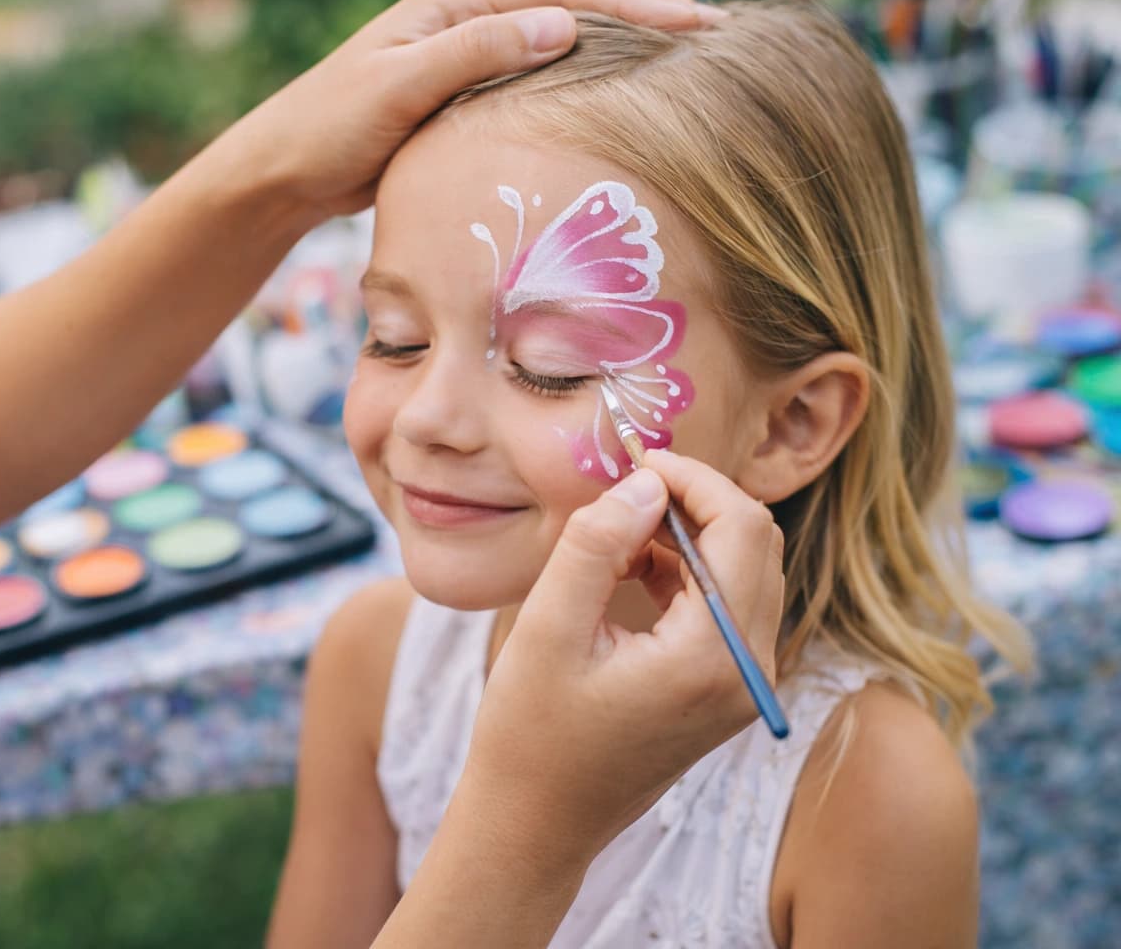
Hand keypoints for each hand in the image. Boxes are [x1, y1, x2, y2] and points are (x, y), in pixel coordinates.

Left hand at [221, 0, 722, 221]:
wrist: (287, 170)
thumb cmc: (331, 126)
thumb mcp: (400, 87)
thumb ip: (475, 53)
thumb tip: (562, 25)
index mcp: (456, 0)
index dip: (631, 7)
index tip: (693, 24)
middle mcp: (469, 17)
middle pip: (575, 9)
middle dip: (645, 21)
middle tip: (716, 36)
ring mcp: (471, 54)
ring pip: (564, 45)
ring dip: (624, 52)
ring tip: (690, 66)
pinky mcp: (470, 94)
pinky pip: (543, 83)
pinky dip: (588, 87)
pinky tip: (624, 107)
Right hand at [457, 450, 783, 870]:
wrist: (536, 824)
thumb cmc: (530, 735)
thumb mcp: (548, 629)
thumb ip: (597, 545)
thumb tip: (645, 481)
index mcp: (712, 658)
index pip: (741, 530)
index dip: (693, 479)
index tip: (635, 459)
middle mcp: (747, 672)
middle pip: (755, 545)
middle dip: (693, 501)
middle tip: (624, 488)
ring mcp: (742, 685)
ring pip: (744, 570)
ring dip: (687, 535)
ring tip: (612, 538)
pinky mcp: (725, 690)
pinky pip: (726, 604)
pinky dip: (685, 571)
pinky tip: (627, 571)